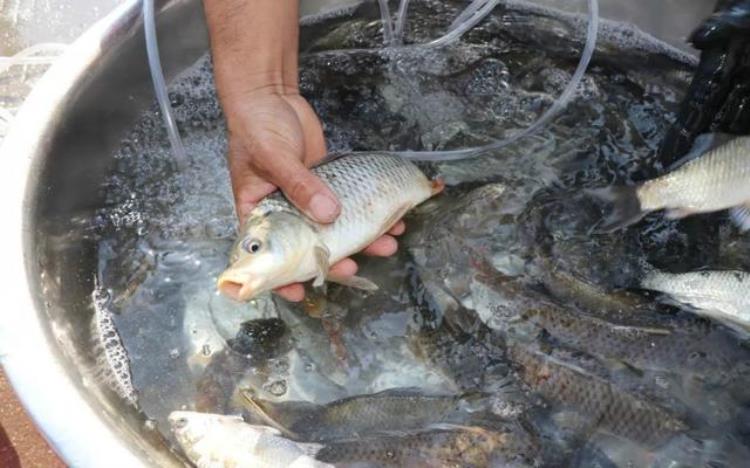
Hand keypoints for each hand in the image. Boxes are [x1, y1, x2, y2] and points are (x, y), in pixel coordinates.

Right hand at [225, 90, 404, 301]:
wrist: (270, 97)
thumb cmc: (255, 127)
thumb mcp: (273, 158)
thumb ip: (300, 186)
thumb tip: (329, 214)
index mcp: (258, 214)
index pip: (268, 255)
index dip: (282, 278)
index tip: (300, 293)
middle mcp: (284, 213)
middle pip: (309, 245)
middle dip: (334, 258)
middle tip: (354, 268)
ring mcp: (307, 199)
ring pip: (335, 227)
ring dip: (361, 238)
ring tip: (387, 245)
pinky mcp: (327, 184)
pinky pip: (350, 203)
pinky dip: (368, 212)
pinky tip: (391, 220)